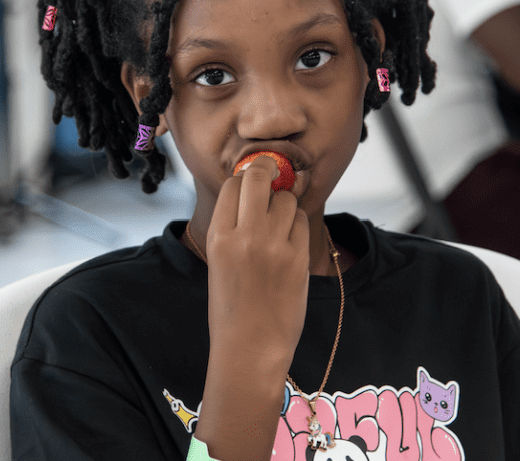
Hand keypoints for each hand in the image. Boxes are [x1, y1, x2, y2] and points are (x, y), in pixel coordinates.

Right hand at [205, 155, 309, 365]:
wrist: (250, 347)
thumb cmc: (231, 308)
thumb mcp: (218, 262)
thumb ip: (231, 227)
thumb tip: (250, 193)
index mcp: (218, 237)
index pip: (232, 185)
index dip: (243, 182)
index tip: (249, 189)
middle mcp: (245, 236)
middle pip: (259, 177)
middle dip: (267, 172)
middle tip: (272, 178)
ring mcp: (274, 246)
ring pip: (285, 198)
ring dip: (284, 203)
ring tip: (278, 223)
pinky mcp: (298, 257)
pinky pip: (301, 221)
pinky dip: (297, 224)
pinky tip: (289, 240)